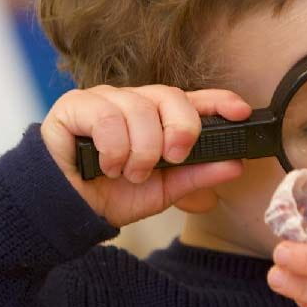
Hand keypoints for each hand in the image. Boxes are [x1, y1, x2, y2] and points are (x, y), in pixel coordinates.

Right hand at [40, 85, 251, 227]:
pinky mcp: (75, 106)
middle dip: (180, 128)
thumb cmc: (110, 195)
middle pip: (170, 95)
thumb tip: (237, 163)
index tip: (240, 112)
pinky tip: (106, 165)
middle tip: (172, 157)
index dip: (219, 100)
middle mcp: (132, 102)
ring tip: (129, 173)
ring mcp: (103, 100)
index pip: (192, 98)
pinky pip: (107, 116)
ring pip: (138, 108)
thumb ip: (197, 175)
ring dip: (140, 150)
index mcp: (156, 118)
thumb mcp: (163, 190)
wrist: (66, 211)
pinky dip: (114, 149)